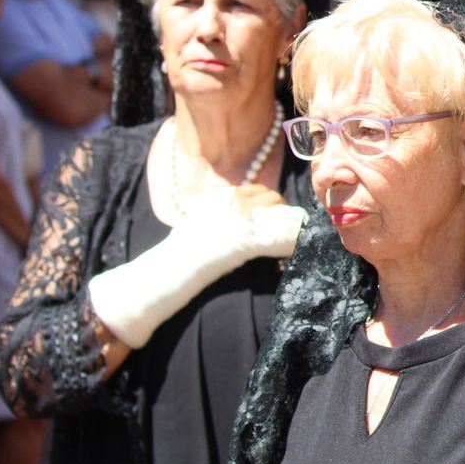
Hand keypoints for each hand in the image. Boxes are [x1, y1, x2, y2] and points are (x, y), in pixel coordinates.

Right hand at [88, 185, 306, 348]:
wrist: (167, 272)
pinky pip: (283, 235)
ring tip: (294, 240)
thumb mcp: (198, 225)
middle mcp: (233, 203)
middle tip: (286, 231)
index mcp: (221, 198)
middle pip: (273, 199)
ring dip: (290, 226)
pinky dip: (294, 241)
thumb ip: (219, 217)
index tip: (274, 217)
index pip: (258, 191)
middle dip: (283, 214)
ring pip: (282, 214)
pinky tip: (297, 248)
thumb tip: (237, 221)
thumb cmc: (178, 255)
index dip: (270, 204)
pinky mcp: (248, 239)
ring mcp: (241, 219)